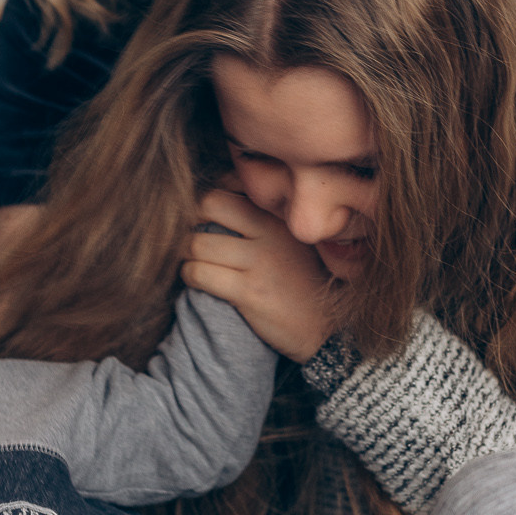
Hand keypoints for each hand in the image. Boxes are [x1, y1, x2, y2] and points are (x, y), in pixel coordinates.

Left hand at [181, 188, 334, 362]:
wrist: (329, 330)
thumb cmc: (306, 285)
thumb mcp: (294, 242)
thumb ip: (265, 222)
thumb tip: (221, 202)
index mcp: (281, 216)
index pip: (231, 185)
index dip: (209, 198)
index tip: (205, 216)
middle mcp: (270, 232)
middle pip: (209, 204)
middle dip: (190, 220)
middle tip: (191, 236)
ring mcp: (259, 262)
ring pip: (197, 243)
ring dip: (185, 254)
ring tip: (193, 262)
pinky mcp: (249, 292)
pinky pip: (199, 274)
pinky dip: (190, 276)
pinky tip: (198, 281)